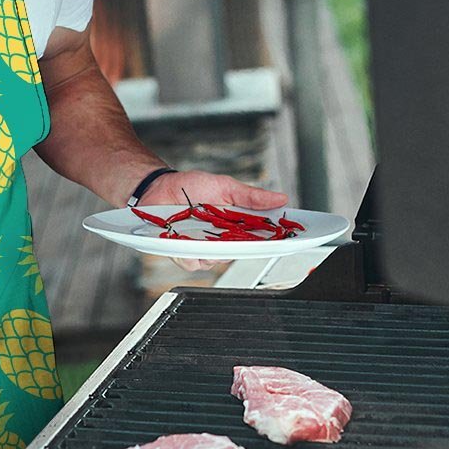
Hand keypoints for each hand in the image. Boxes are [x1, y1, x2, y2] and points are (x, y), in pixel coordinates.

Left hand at [140, 170, 288, 272]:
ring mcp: (202, 248)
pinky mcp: (183, 253)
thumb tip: (281, 198)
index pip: (261, 238)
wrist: (159, 187)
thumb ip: (251, 196)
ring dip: (211, 248)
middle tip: (236, 232)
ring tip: (202, 229)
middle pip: (240, 253)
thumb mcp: (225, 186)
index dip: (275, 241)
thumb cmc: (191, 186)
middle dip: (241, 246)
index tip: (288, 239)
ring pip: (216, 261)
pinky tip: (184, 239)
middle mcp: (221, 240)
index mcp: (236, 225)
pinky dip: (189, 252)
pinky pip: (192, 262)